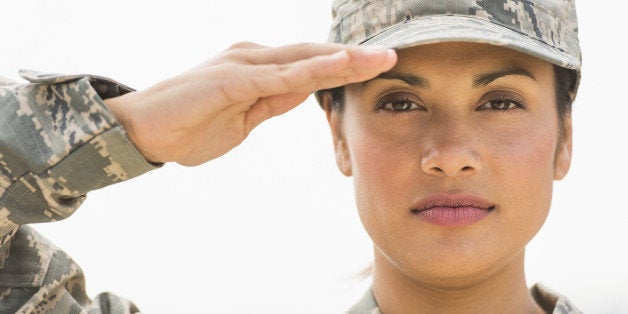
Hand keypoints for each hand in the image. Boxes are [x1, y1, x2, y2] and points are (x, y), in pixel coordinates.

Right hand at [105, 42, 396, 165]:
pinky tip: (338, 66)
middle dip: (354, 58)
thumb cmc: (189, 126)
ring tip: (379, 58)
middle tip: (392, 56)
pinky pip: (279, 75)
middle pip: (313, 56)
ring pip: (303, 60)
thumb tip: (304, 93)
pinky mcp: (231, 78)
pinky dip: (311, 70)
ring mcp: (243, 64)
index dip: (344, 66)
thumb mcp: (243, 120)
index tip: (376, 69)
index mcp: (258, 69)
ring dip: (343, 59)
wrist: (143, 131)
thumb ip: (272, 103)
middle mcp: (254, 58)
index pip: (309, 67)